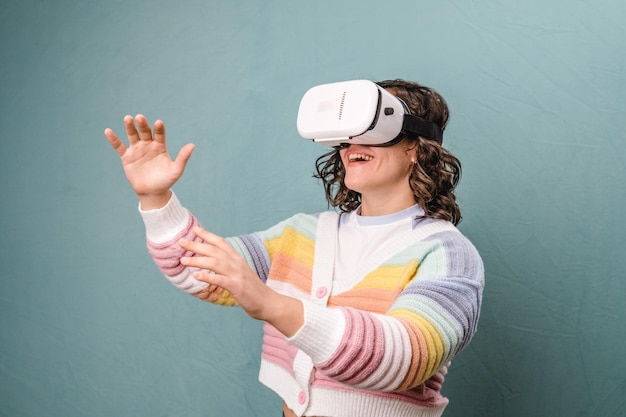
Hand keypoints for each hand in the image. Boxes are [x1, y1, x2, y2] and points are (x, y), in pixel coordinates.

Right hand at [104, 114, 194, 208]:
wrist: (152, 193)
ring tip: (128, 118)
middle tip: (140, 117)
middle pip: (145, 131)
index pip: (160, 134)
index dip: (159, 129)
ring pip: (133, 135)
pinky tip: (108, 131)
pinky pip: (119, 146)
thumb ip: (183, 157)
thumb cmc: (166, 181)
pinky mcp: (127, 157)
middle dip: (143, 124)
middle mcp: (148, 145)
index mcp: (160, 146)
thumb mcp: (176, 170)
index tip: (159, 123)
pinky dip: (114, 139)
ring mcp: (137, 150)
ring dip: (130, 127)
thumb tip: (192, 145)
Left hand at [179, 227, 303, 336]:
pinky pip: (220, 280)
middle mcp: (237, 263)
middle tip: (180, 242)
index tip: (195, 229)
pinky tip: (196, 276)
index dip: (208, 235)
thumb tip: (215, 262)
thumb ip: (229, 266)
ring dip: (197, 260)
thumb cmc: (253, 289)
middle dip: (196, 245)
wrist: (268, 302)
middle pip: (214, 250)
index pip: (221, 242)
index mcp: (237, 259)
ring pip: (215, 263)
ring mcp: (237, 274)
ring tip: (183, 260)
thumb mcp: (241, 273)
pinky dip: (207, 277)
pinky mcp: (237, 287)